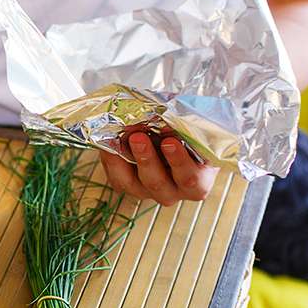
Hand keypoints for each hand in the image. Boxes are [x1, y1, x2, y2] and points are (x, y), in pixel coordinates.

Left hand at [100, 132, 216, 205]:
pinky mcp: (128, 185)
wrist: (171, 133)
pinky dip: (111, 159)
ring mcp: (148, 191)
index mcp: (198, 182)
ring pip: (134, 184)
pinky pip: (117, 178)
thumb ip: (187, 127)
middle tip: (139, 137)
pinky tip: (108, 142)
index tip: (170, 141)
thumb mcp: (194, 130)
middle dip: (147, 159)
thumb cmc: (189, 133)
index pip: (191, 180)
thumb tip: (168, 115)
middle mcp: (173, 191)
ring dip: (125, 159)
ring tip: (122, 137)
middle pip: (159, 184)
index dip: (179, 162)